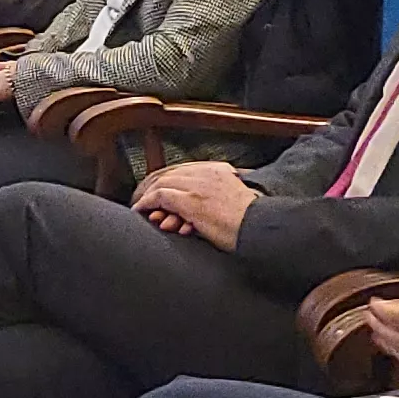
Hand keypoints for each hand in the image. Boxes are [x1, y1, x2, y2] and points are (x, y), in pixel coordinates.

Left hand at [131, 162, 257, 249]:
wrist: (259, 228)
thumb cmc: (251, 222)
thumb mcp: (236, 201)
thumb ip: (218, 197)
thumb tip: (198, 210)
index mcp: (219, 171)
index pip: (185, 169)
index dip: (168, 179)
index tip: (158, 189)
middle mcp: (206, 173)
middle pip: (170, 173)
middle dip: (154, 185)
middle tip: (143, 197)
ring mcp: (197, 186)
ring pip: (162, 183)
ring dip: (147, 195)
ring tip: (139, 206)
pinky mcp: (190, 201)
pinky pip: (160, 196)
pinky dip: (147, 203)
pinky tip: (140, 210)